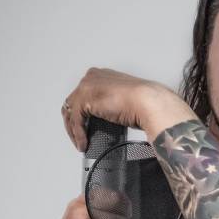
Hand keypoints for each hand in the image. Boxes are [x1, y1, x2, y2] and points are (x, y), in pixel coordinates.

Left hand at [61, 67, 197, 150]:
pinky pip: (76, 120)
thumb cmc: (143, 103)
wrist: (148, 102)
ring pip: (70, 112)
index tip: (85, 127)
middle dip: (73, 123)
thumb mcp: (122, 102)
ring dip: (73, 131)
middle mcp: (92, 78)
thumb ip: (109, 106)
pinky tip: (83, 143)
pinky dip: (78, 134)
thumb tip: (106, 119)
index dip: (81, 114)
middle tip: (79, 137)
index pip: (82, 95)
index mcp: (101, 76)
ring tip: (80, 143)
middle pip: (72, 103)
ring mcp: (87, 86)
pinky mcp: (85, 99)